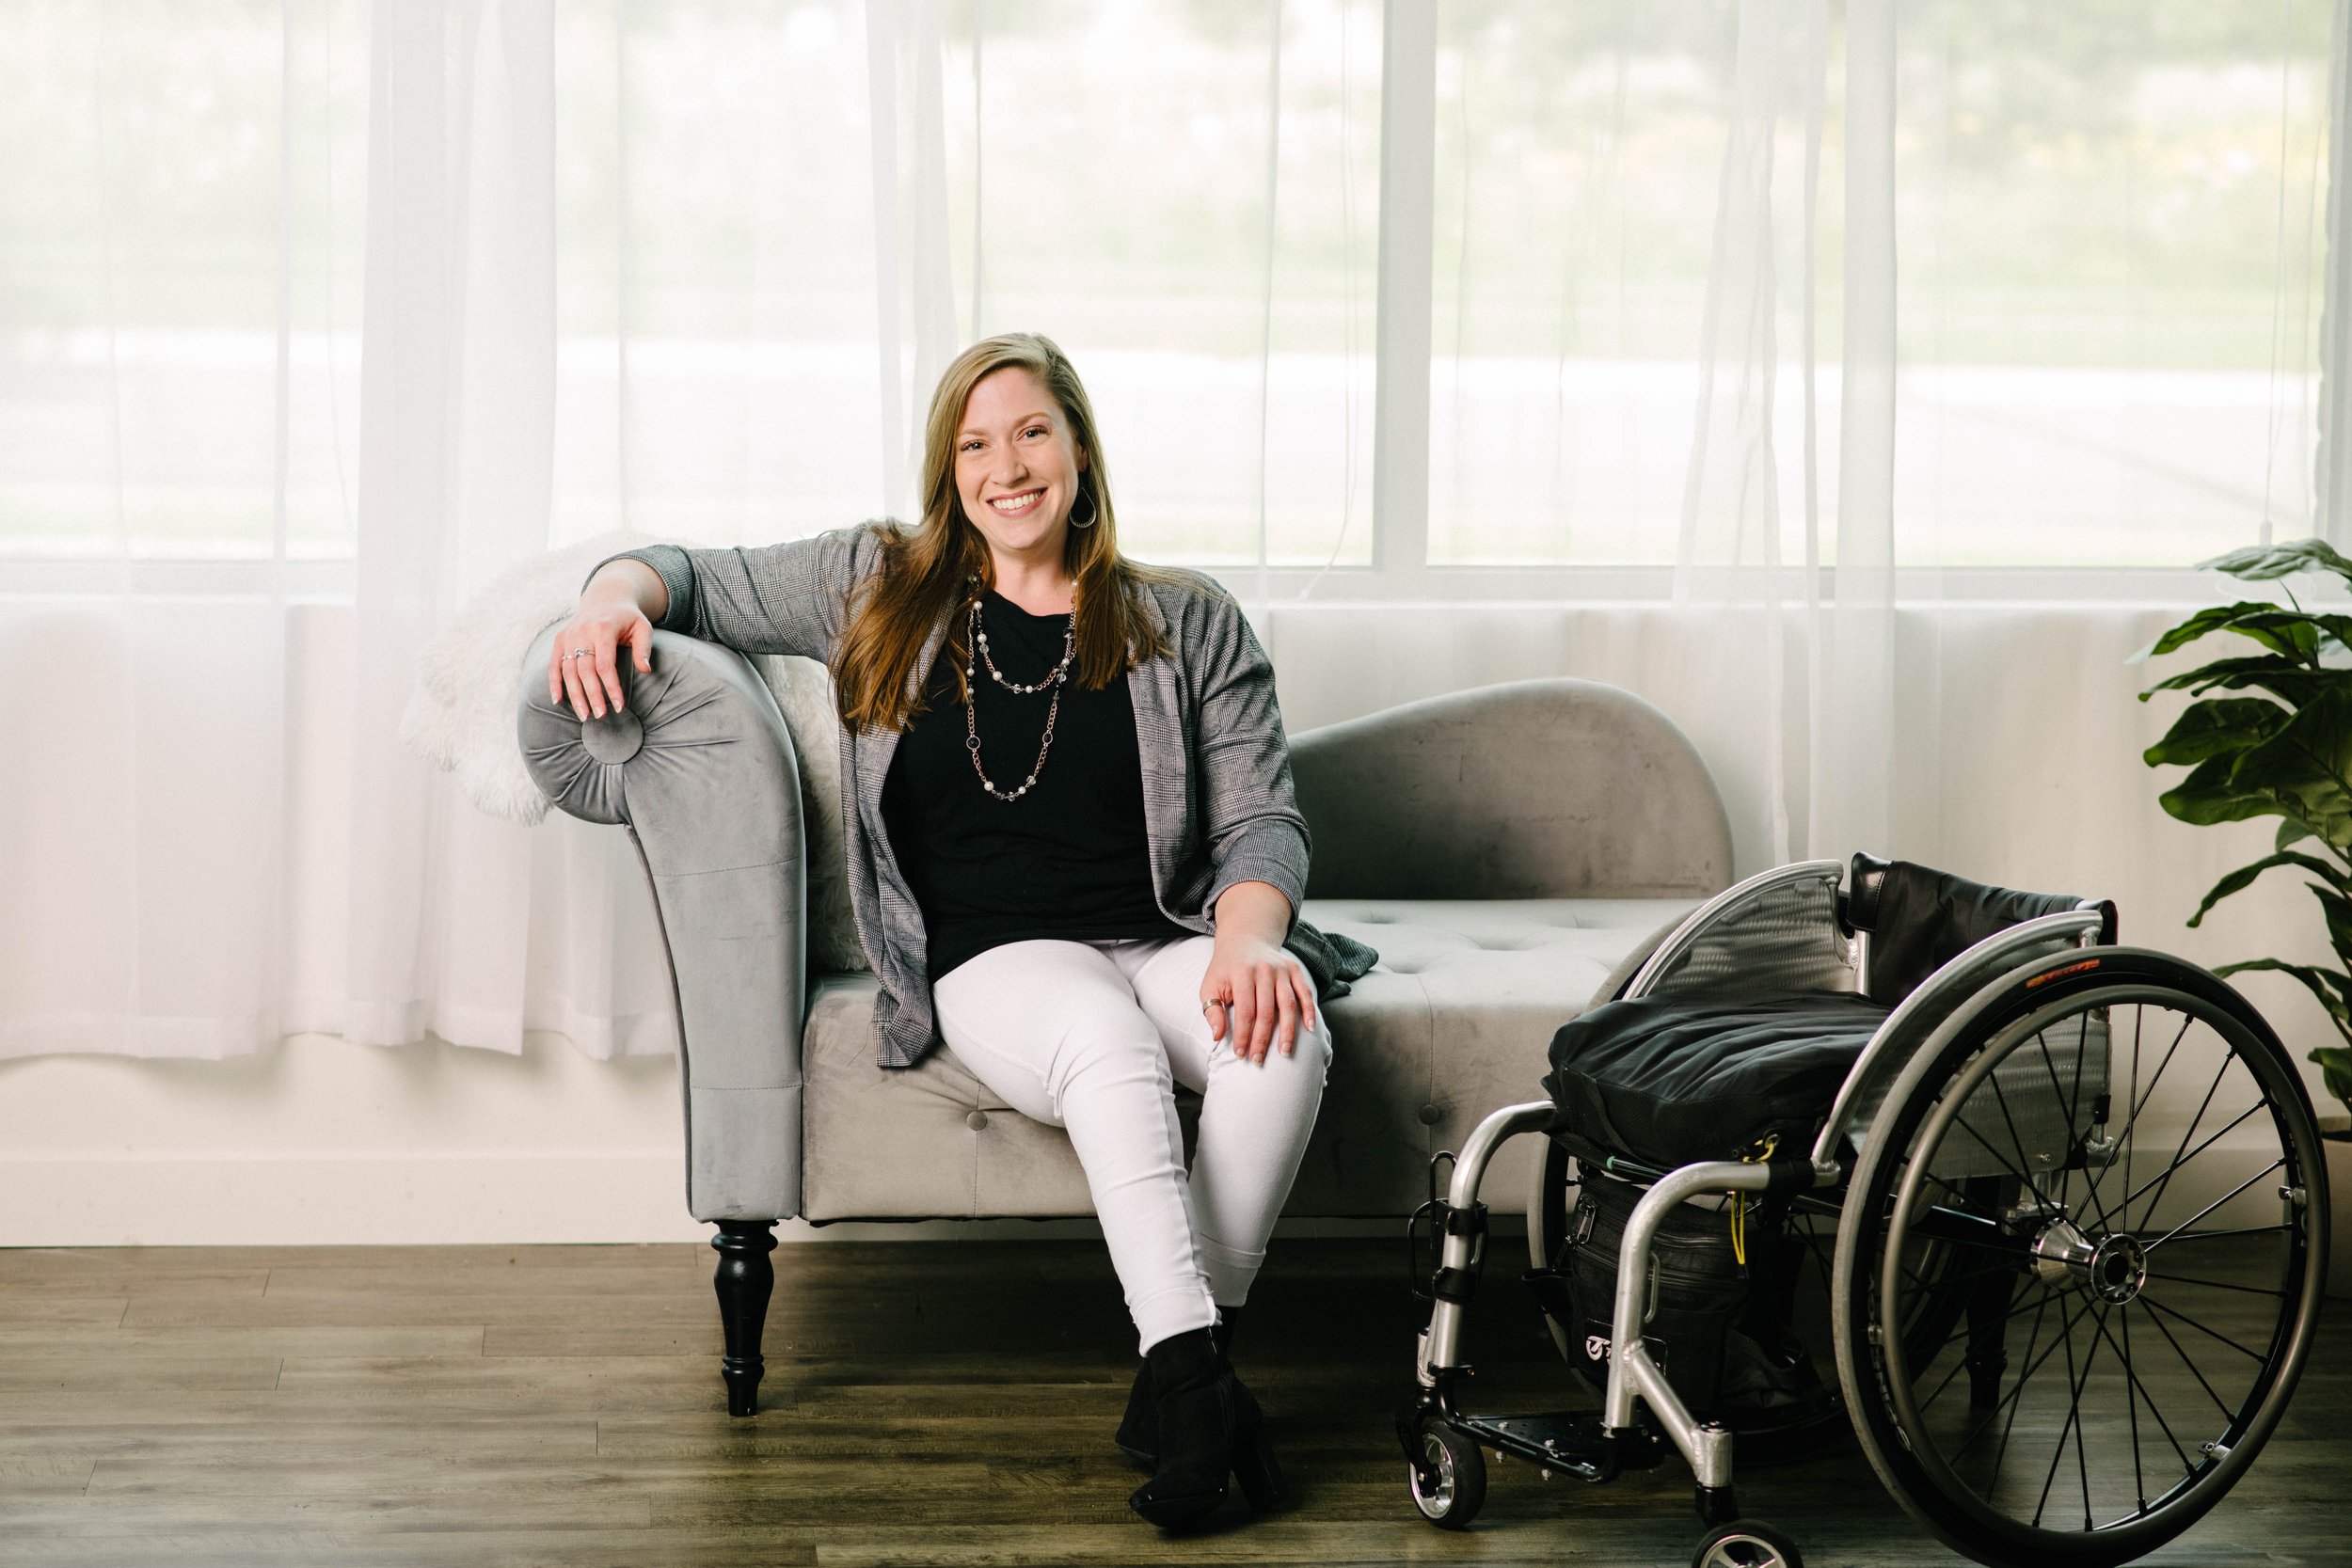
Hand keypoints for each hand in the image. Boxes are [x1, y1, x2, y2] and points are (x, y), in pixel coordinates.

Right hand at [547, 598, 654, 721]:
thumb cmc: (628, 617)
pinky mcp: (560, 639)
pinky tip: (558, 700)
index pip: (605, 665)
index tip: (620, 706)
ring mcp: (568, 636)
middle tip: (601, 716)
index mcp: (603, 629)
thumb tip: (646, 670)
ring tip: (584, 715)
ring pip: (568, 670)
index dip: (611, 687)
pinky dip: (554, 682)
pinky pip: (554, 664)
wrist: (606, 598)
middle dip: (592, 695)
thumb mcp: (643, 627)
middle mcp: (581, 632)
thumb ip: (644, 648)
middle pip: (584, 670)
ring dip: (574, 695)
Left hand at [1201, 932, 1315, 1065]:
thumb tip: (1217, 1037)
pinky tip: (1309, 1029)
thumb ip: (1212, 1011)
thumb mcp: (1210, 986)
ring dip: (1288, 1031)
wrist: (1244, 940)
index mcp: (1242, 974)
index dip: (1243, 1036)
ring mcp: (1282, 969)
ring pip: (1288, 1005)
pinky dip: (1309, 1010)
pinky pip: (1305, 992)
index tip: (1240, 1054)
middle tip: (1258, 1060)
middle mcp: (1264, 970)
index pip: (1245, 1012)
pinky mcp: (1294, 969)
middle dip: (1262, 1039)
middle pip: (1267, 1012)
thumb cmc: (1225, 969)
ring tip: (1285, 1052)